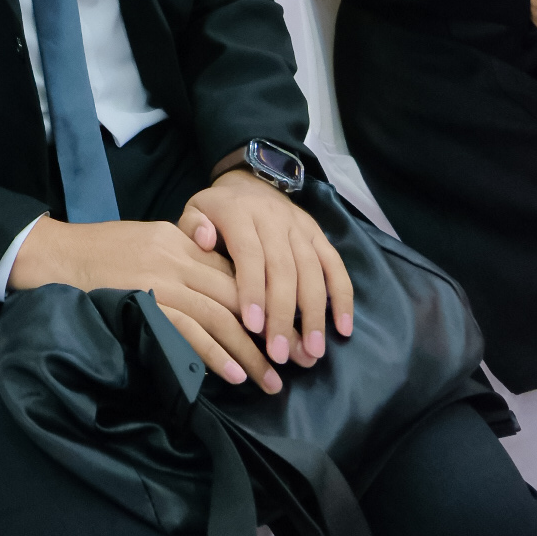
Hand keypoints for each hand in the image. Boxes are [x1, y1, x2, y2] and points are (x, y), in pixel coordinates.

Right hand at [8, 214, 283, 393]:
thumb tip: (219, 295)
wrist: (54, 255)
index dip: (265, 302)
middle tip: (294, 361)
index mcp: (178, 240)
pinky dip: (212, 355)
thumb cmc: (100, 253)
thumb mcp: (147, 243)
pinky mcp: (141, 304)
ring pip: (217, 317)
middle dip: (268, 331)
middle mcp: (174, 257)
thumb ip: (182, 260)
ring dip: (247, 353)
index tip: (288, 330)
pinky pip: (185, 332)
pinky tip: (231, 375)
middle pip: (235, 296)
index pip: (234, 272)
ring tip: (269, 380)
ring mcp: (158, 281)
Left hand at [179, 168, 352, 367]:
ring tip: (312, 351)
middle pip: (284, 268)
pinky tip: (343, 329)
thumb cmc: (216, 210)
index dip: (252, 290)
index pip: (250, 254)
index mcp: (240, 213)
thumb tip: (205, 240)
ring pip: (312, 271)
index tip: (253, 327)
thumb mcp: (195, 210)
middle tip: (281, 354)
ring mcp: (300, 227)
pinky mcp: (318, 234)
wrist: (246, 181)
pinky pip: (335, 265)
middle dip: (284, 314)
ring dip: (315, 313)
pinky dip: (343, 297)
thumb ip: (192, 226)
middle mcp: (274, 218)